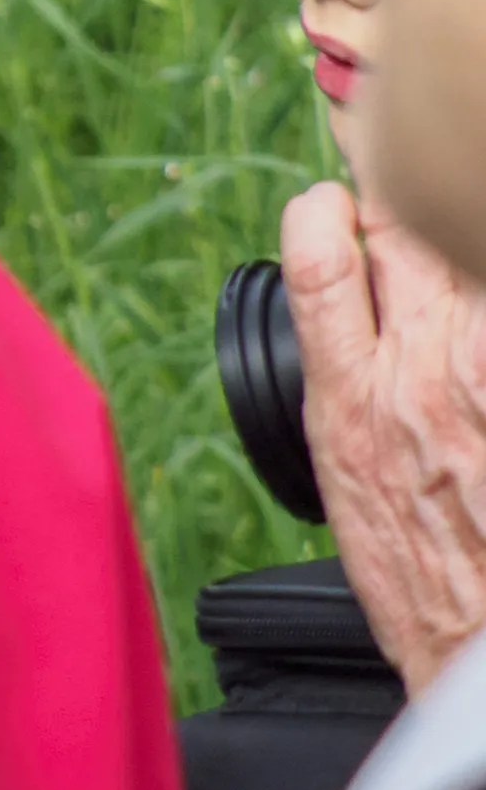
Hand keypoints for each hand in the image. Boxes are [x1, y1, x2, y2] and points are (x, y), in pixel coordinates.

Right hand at [286, 177, 485, 692]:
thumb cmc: (426, 577)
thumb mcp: (347, 470)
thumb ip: (352, 380)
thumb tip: (353, 310)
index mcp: (349, 398)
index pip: (320, 250)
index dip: (325, 211)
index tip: (333, 214)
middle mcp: (424, 374)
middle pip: (407, 231)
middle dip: (400, 213)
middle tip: (405, 232)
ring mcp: (483, 376)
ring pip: (461, 261)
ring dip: (450, 258)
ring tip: (444, 294)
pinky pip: (483, 310)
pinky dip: (470, 318)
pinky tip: (464, 348)